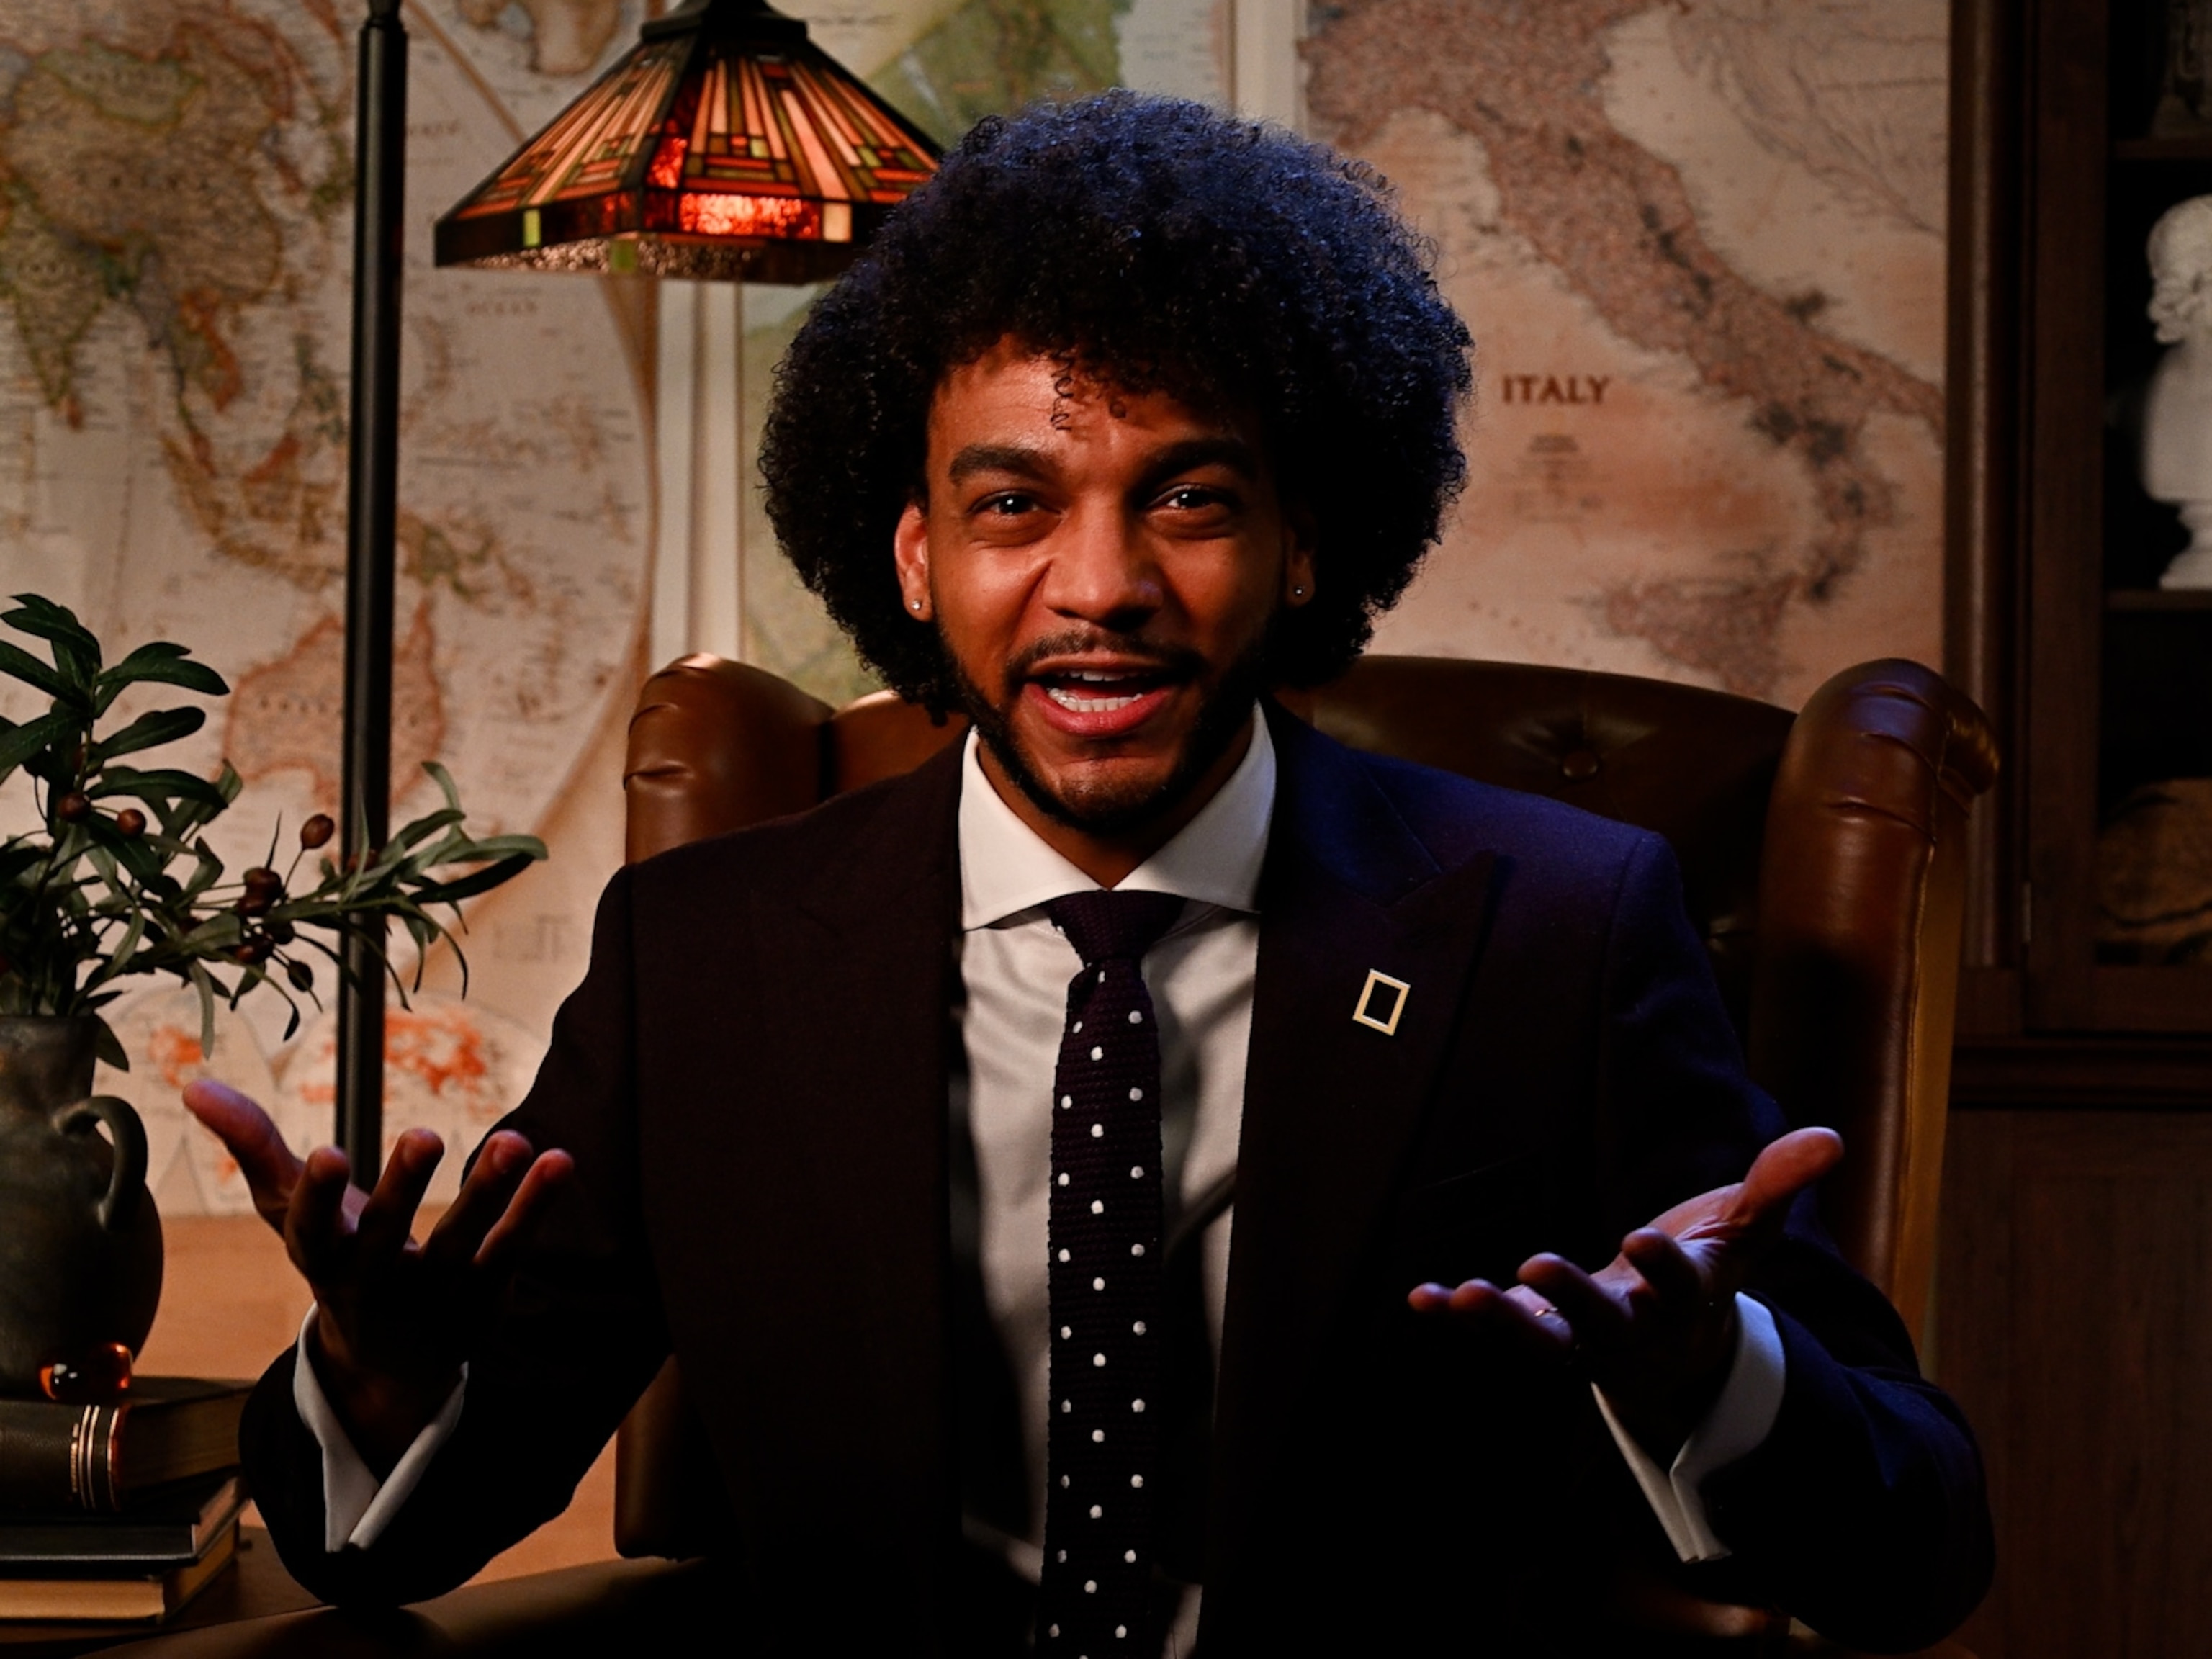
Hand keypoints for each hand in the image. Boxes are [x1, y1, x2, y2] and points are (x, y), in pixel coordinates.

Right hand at [183, 1080, 571, 1469]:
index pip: (310, 1232)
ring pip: (463, 1245)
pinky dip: (535, 1209)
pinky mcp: (485, 1301)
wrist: (391, 1365)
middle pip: (388, 1237)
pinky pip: (512, 1251)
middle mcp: (376, 1283)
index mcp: (322, 1260)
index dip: (316, 1197)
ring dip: (489, 1193)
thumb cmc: (339, 1262)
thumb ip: (255, 1149)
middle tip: (425, 1135)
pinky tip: (560, 1160)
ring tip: (516, 1140)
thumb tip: (197, 1084)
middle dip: (403, 1189)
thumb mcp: (293, 1215)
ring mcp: (434, 1297)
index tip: (325, 1154)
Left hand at [1407, 1127, 1843, 1454]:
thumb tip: (1833, 1137)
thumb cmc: (1707, 1272)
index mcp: (1687, 1298)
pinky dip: (1461, 1318)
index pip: (1680, 1285)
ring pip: (1544, 1341)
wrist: (1676, 1349)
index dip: (1663, 1265)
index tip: (1642, 1236)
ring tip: (1466, 1295)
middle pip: (1605, 1323)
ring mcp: (1584, 1340)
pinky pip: (1499, 1334)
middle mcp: (1635, 1328)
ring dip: (1504, 1320)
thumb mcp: (1745, 1228)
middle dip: (1574, 1297)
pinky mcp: (1543, 1336)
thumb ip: (1778, 1183)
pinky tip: (1424, 1298)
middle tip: (1539, 1265)